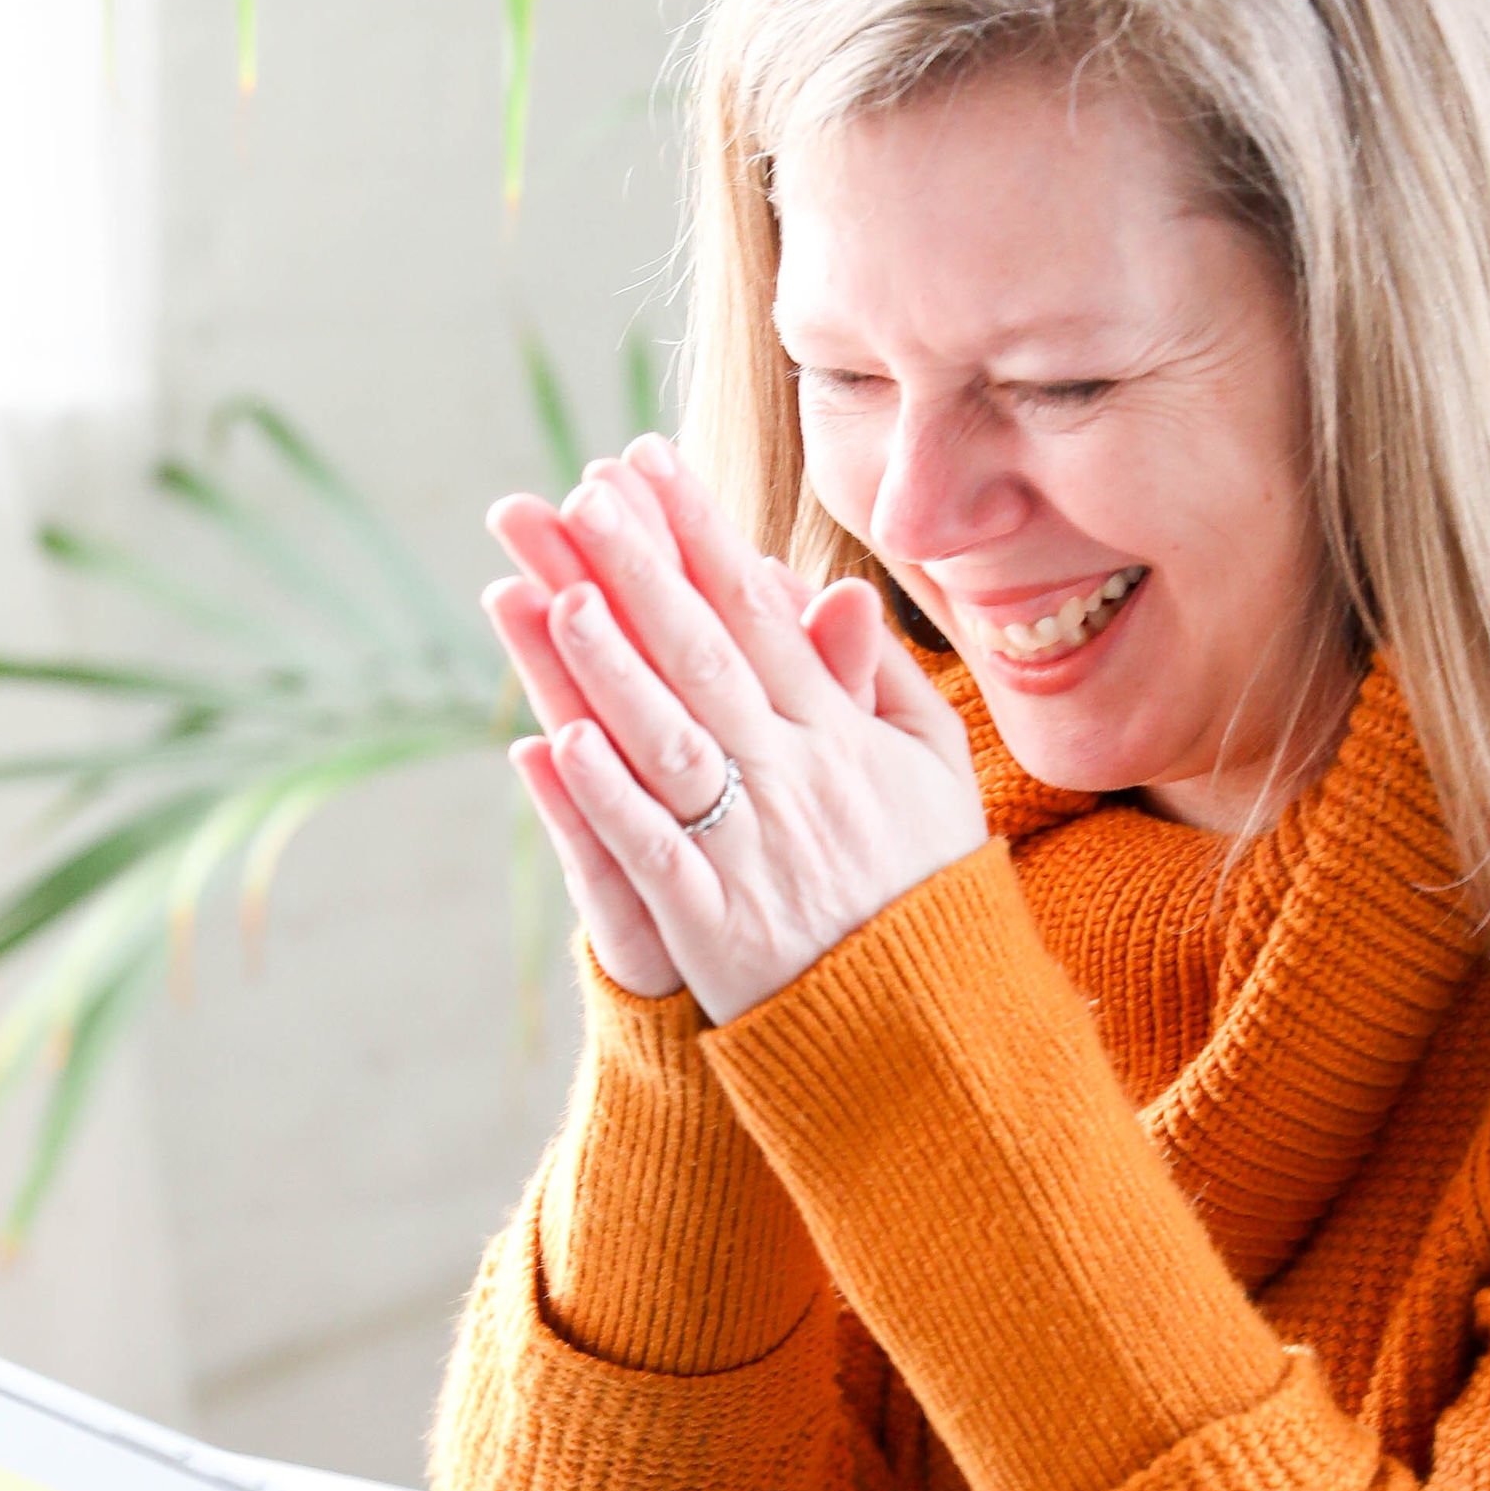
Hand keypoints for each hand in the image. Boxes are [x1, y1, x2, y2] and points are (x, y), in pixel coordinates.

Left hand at [483, 438, 984, 1020]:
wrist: (932, 1027)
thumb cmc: (923, 885)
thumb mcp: (932, 771)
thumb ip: (879, 679)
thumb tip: (829, 589)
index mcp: (842, 737)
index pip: (758, 615)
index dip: (698, 535)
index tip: (644, 463)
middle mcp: (796, 780)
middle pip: (707, 658)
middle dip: (643, 570)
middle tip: (583, 492)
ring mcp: (753, 852)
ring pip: (674, 744)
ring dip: (614, 669)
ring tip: (557, 593)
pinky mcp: (717, 926)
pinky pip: (656, 852)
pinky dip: (608, 801)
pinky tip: (556, 745)